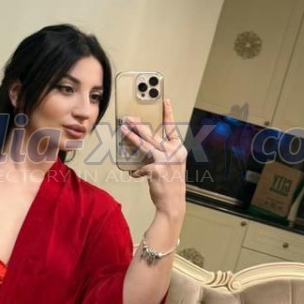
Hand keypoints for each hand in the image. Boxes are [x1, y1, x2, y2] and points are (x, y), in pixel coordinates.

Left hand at [119, 97, 186, 215]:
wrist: (173, 203)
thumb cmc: (170, 184)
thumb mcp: (171, 165)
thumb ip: (161, 153)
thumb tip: (142, 145)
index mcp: (179, 149)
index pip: (172, 128)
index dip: (168, 113)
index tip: (165, 101)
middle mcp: (174, 152)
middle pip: (153, 134)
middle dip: (139, 125)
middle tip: (129, 118)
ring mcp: (166, 160)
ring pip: (145, 144)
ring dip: (132, 136)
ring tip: (123, 129)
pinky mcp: (157, 169)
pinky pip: (141, 166)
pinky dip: (136, 170)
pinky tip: (134, 174)